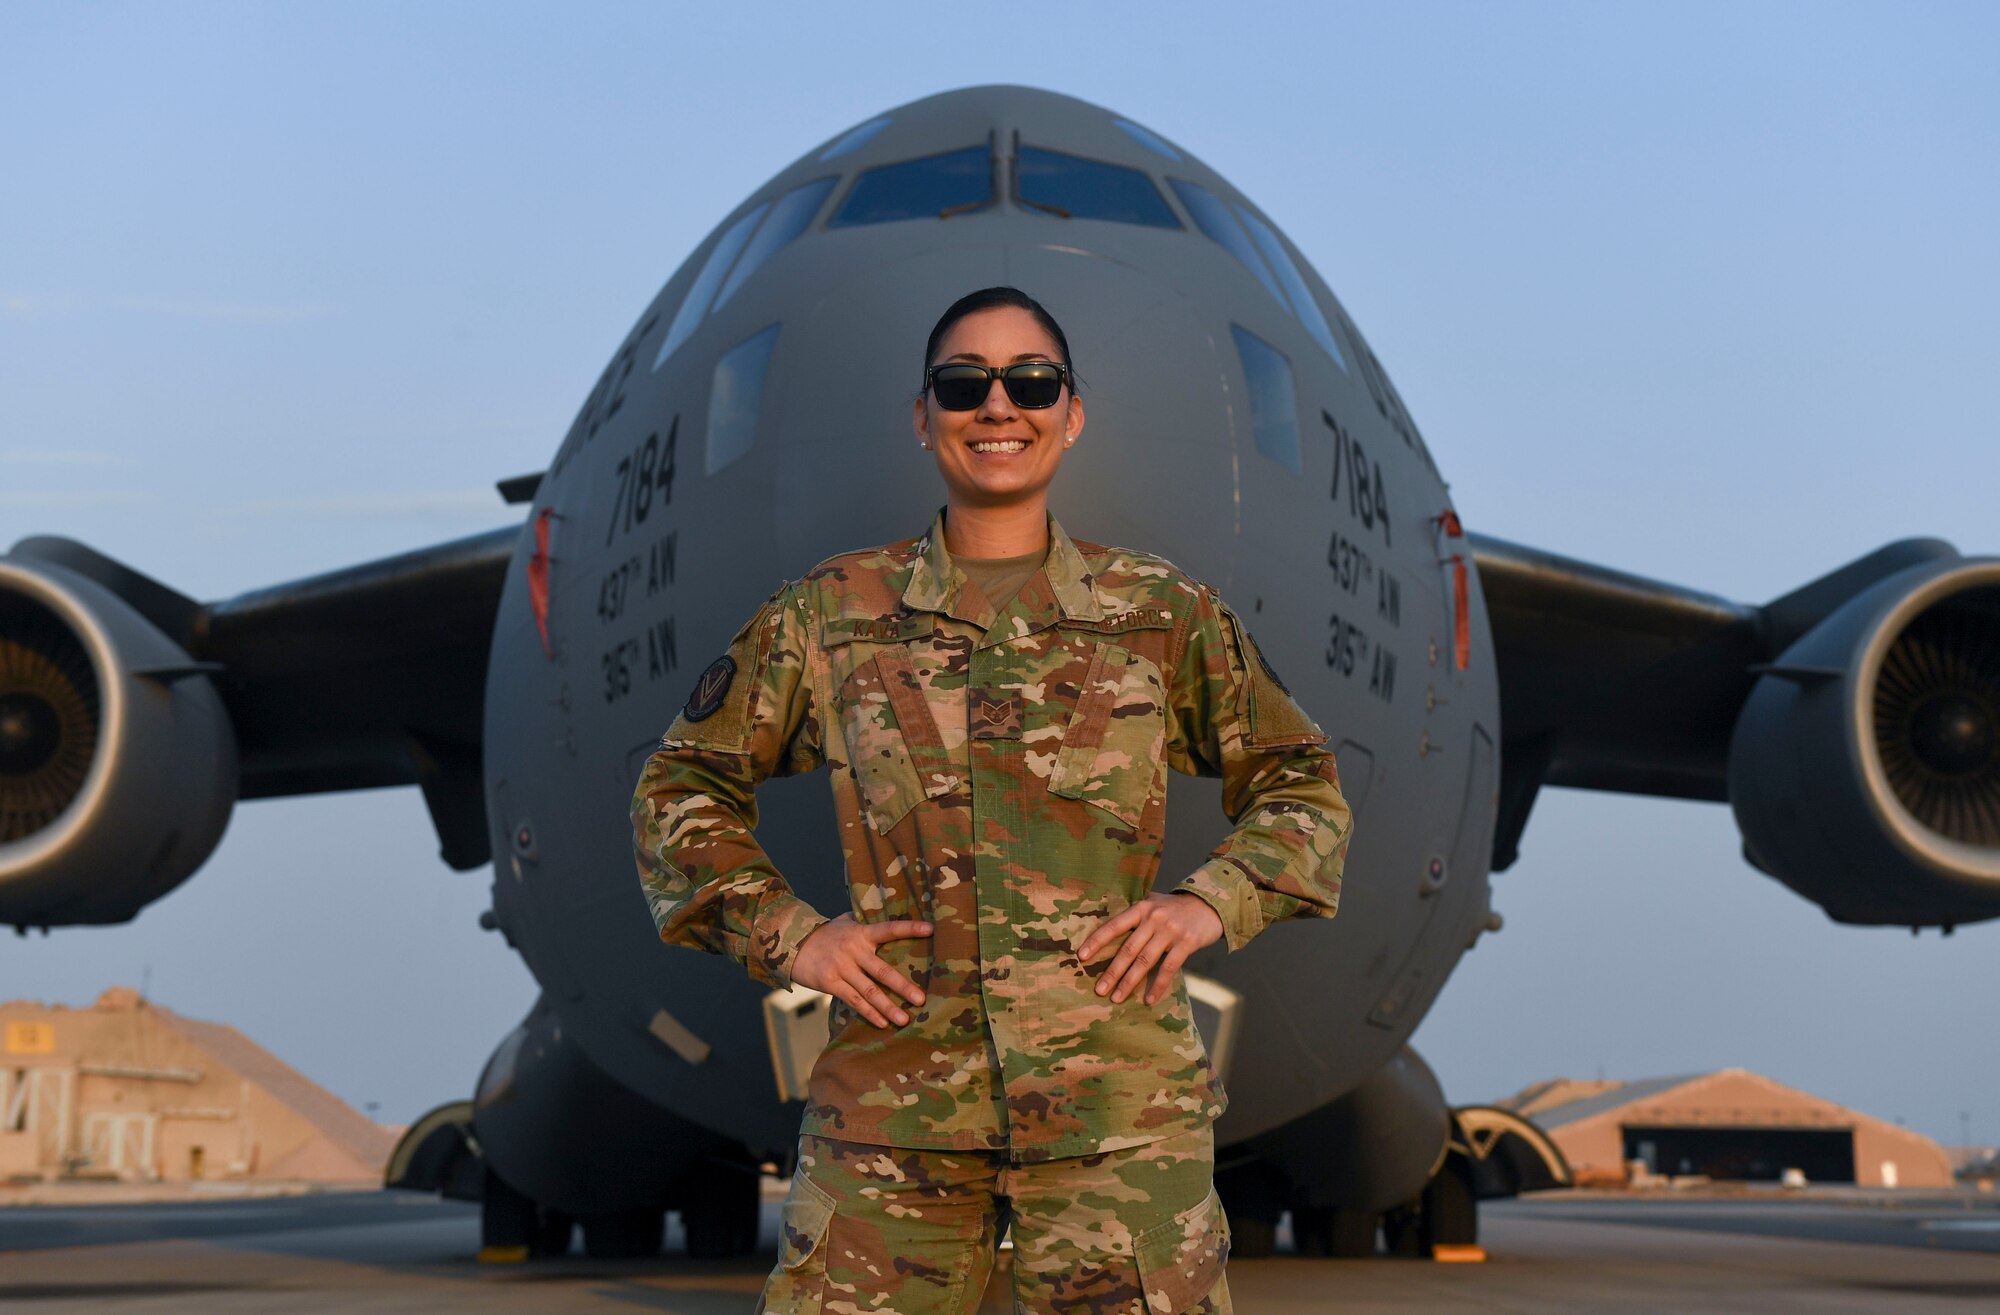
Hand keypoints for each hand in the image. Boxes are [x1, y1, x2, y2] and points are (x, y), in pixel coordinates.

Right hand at [791, 914, 931, 1027]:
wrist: (790, 944)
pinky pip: (854, 1001)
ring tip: (905, 1020)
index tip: (931, 930)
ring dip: (888, 1007)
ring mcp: (842, 968)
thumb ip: (861, 921)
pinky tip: (883, 1023)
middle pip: (882, 971)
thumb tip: (878, 911)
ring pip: (869, 991)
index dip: (910, 929)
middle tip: (921, 999)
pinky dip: (869, 1013)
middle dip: (903, 986)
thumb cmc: (824, 934)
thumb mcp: (843, 922)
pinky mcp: (830, 983)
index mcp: (861, 933)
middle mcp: (853, 950)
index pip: (889, 929)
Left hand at [1077, 893, 1223, 1005]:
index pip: (1114, 926)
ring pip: (1145, 960)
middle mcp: (1154, 918)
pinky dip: (1158, 986)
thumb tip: (1108, 932)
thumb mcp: (1154, 903)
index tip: (1081, 957)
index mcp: (1141, 908)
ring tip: (1117, 998)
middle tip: (1099, 990)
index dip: (1097, 941)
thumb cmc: (1176, 908)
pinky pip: (1169, 968)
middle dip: (1112, 971)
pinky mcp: (1187, 943)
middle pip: (1128, 948)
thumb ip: (1135, 915)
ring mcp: (1171, 931)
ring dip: (1130, 982)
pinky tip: (1149, 999)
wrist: (1210, 905)